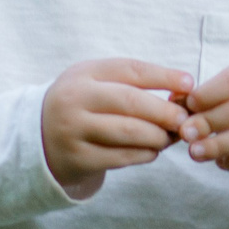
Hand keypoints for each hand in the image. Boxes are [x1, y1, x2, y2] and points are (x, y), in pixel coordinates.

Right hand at [41, 59, 193, 191]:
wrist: (38, 137)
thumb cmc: (83, 105)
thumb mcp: (98, 83)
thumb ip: (134, 83)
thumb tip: (184, 91)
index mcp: (84, 74)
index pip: (130, 70)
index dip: (164, 76)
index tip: (190, 84)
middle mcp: (74, 99)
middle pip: (131, 102)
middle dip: (165, 111)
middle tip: (185, 119)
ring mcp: (73, 130)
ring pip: (129, 132)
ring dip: (159, 136)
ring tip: (170, 137)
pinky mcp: (77, 159)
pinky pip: (121, 157)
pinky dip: (145, 154)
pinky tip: (152, 151)